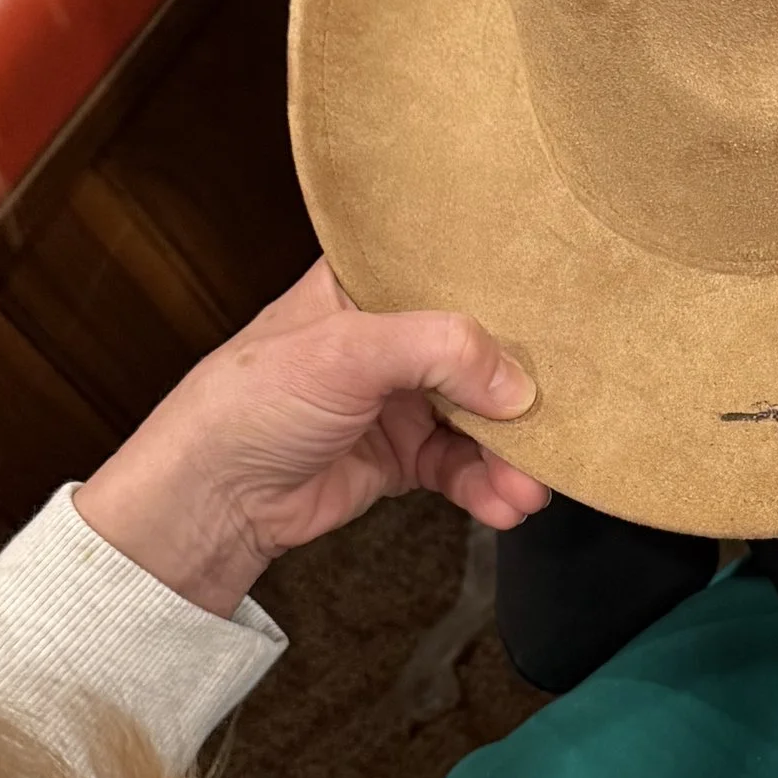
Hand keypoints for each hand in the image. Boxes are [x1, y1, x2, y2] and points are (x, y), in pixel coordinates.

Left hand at [76, 263, 546, 617]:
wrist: (211, 499)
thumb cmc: (252, 401)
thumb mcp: (346, 351)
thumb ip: (438, 349)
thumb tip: (517, 384)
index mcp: (370, 282)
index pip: (455, 271)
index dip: (511, 290)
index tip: (566, 311)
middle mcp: (391, 334)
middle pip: (483, 351)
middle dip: (525, 391)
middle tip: (563, 420)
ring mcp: (400, 397)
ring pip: (481, 417)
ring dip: (512, 454)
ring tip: (532, 487)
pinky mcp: (402, 456)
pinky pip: (463, 467)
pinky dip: (488, 487)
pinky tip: (506, 506)